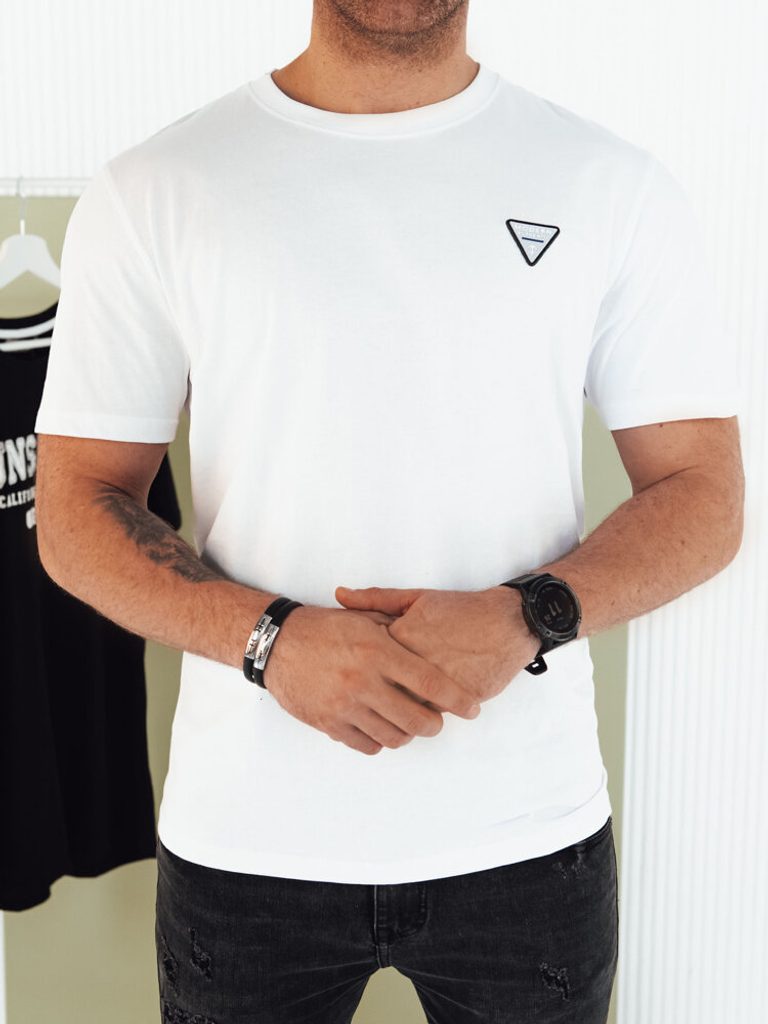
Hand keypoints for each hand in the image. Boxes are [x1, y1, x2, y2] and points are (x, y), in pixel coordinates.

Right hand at [262, 605, 481, 755]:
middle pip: (416, 718)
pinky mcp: (329, 723)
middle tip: (438, 721)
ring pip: (393, 736)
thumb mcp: (361, 620)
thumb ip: (395, 634)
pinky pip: (366, 744)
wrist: (276, 644)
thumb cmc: (322, 628)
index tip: (472, 708)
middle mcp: (363, 681)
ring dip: (407, 734)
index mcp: (377, 651)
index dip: (456, 699)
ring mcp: (345, 705)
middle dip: (434, 724)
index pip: (429, 681)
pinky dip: (380, 740)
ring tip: (408, 724)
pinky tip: (382, 728)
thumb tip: (427, 647)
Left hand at [335, 584, 540, 705]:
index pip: (362, 658)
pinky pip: (426, 713)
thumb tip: (339, 594)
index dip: (353, 664)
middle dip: (367, 692)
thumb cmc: (462, 610)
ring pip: (400, 706)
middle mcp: (415, 663)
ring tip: (385, 705)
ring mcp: (435, 684)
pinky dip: (417, 712)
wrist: (508, 624)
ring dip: (392, 707)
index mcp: (401, 636)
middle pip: (377, 687)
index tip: (346, 667)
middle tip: (358, 692)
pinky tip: (412, 709)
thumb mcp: (416, 598)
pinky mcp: (454, 701)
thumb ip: (374, 599)